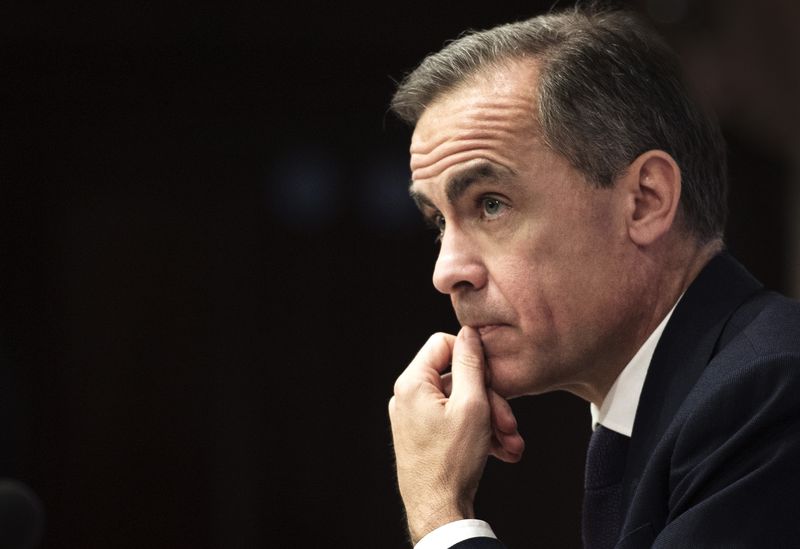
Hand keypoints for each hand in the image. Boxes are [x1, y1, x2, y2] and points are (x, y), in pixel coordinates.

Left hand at [388, 327, 524, 542]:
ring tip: (511, 443)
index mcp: (413, 383)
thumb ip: (471, 364)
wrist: (438, 510)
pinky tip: (501, 451)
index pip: (443, 343)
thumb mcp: (472, 405)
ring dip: (490, 420)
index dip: (472, 355)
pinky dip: (477, 432)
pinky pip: (454, 421)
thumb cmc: (452, 461)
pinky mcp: (422, 435)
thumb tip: (469, 333)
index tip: (493, 376)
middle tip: (510, 424)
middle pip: (457, 378)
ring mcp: (414, 417)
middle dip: (490, 399)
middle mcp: (407, 396)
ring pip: (460, 403)